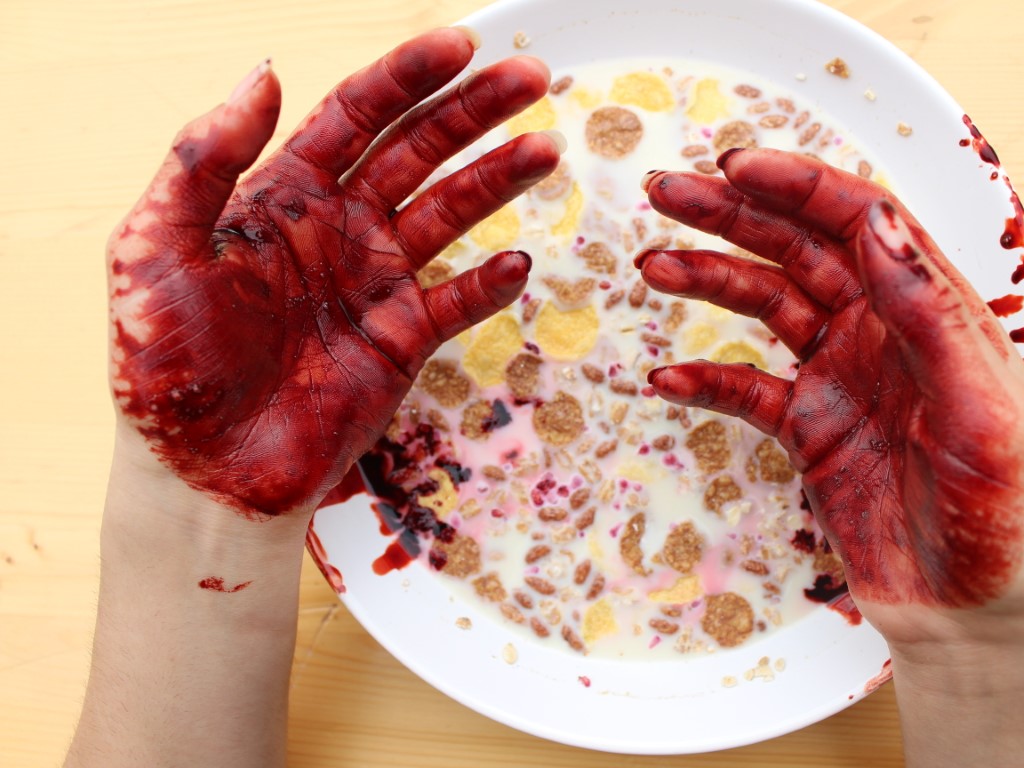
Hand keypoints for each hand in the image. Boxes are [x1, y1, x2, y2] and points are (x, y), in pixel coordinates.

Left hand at [107, 28, 560, 518]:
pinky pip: (456, 304)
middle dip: (473, 112)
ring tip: (543, 151)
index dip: (407, 78)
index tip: (460, 46)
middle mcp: (339, 229)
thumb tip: (266, 71)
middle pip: (419, 152)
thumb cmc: (167, 364)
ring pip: (449, 216)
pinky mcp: (401, 343)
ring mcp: (375, 284)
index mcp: (283, 195)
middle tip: (529, 80)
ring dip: (496, 182)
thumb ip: (204, 159)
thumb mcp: (155, 249)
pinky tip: (516, 263)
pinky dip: (489, 286)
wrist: (202, 471)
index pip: (356, 117)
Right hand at [637, 148, 1023, 643]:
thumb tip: (878, 225)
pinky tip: (668, 378)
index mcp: (932, 312)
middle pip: (799, 248)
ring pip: (765, 305)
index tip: (735, 169)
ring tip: (654, 265)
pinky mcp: (809, 429)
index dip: (798, 186)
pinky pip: (745, 390)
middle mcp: (882, 332)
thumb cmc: (1005, 518)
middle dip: (733, 214)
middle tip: (667, 192)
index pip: (861, 222)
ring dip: (710, 280)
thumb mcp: (984, 411)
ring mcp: (840, 377)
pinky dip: (705, 380)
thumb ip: (931, 316)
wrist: (978, 617)